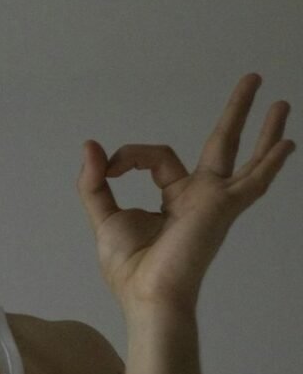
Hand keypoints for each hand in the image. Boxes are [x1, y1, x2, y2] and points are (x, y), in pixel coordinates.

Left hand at [77, 73, 294, 312]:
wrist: (147, 294)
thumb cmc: (130, 267)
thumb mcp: (103, 216)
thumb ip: (94, 181)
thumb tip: (91, 144)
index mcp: (174, 197)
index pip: (155, 155)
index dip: (127, 155)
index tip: (108, 168)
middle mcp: (200, 196)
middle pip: (220, 143)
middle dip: (235, 112)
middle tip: (252, 78)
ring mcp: (214, 200)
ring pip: (240, 154)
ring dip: (260, 127)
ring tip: (281, 100)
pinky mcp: (221, 206)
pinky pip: (252, 181)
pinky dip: (269, 162)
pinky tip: (287, 141)